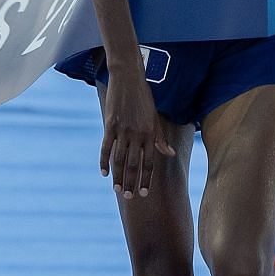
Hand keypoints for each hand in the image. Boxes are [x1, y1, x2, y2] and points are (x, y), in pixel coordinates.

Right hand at [99, 69, 174, 197]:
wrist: (128, 77)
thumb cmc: (143, 97)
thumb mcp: (155, 117)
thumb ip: (160, 138)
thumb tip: (170, 154)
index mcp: (150, 133)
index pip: (149, 162)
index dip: (146, 178)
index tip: (144, 192)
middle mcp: (137, 134)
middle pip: (134, 164)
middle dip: (132, 182)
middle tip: (130, 197)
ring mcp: (123, 129)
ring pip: (120, 159)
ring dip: (118, 176)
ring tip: (117, 190)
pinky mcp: (110, 124)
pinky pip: (106, 147)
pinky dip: (104, 161)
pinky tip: (104, 173)